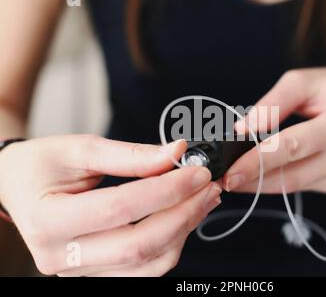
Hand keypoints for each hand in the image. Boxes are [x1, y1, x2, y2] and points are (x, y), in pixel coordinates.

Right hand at [0, 135, 220, 275]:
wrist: (18, 187)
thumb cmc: (41, 165)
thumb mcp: (79, 148)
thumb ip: (130, 155)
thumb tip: (175, 154)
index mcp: (48, 220)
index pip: (119, 208)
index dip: (165, 190)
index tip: (196, 172)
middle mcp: (60, 256)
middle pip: (138, 246)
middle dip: (183, 214)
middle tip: (208, 186)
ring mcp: (78, 272)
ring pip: (147, 264)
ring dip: (183, 231)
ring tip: (203, 199)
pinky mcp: (96, 274)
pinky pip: (144, 270)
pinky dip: (171, 244)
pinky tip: (183, 217)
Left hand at [224, 68, 325, 194]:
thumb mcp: (308, 81)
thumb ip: (274, 102)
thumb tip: (243, 129)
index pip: (292, 147)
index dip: (257, 161)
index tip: (230, 172)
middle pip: (291, 175)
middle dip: (253, 180)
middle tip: (224, 181)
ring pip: (295, 186)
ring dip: (262, 184)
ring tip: (239, 177)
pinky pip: (305, 186)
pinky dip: (282, 180)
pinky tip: (269, 173)